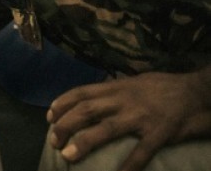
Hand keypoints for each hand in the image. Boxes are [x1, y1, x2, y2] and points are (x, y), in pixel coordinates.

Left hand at [47, 67, 210, 170]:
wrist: (198, 91)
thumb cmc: (164, 88)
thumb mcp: (134, 83)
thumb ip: (114, 91)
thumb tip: (92, 99)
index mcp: (117, 87)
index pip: (81, 92)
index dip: (62, 104)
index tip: (49, 117)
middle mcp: (124, 100)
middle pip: (86, 110)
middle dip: (65, 125)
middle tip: (52, 140)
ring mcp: (141, 116)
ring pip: (106, 128)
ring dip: (84, 142)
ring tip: (68, 155)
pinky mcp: (159, 132)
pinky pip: (141, 152)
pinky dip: (128, 166)